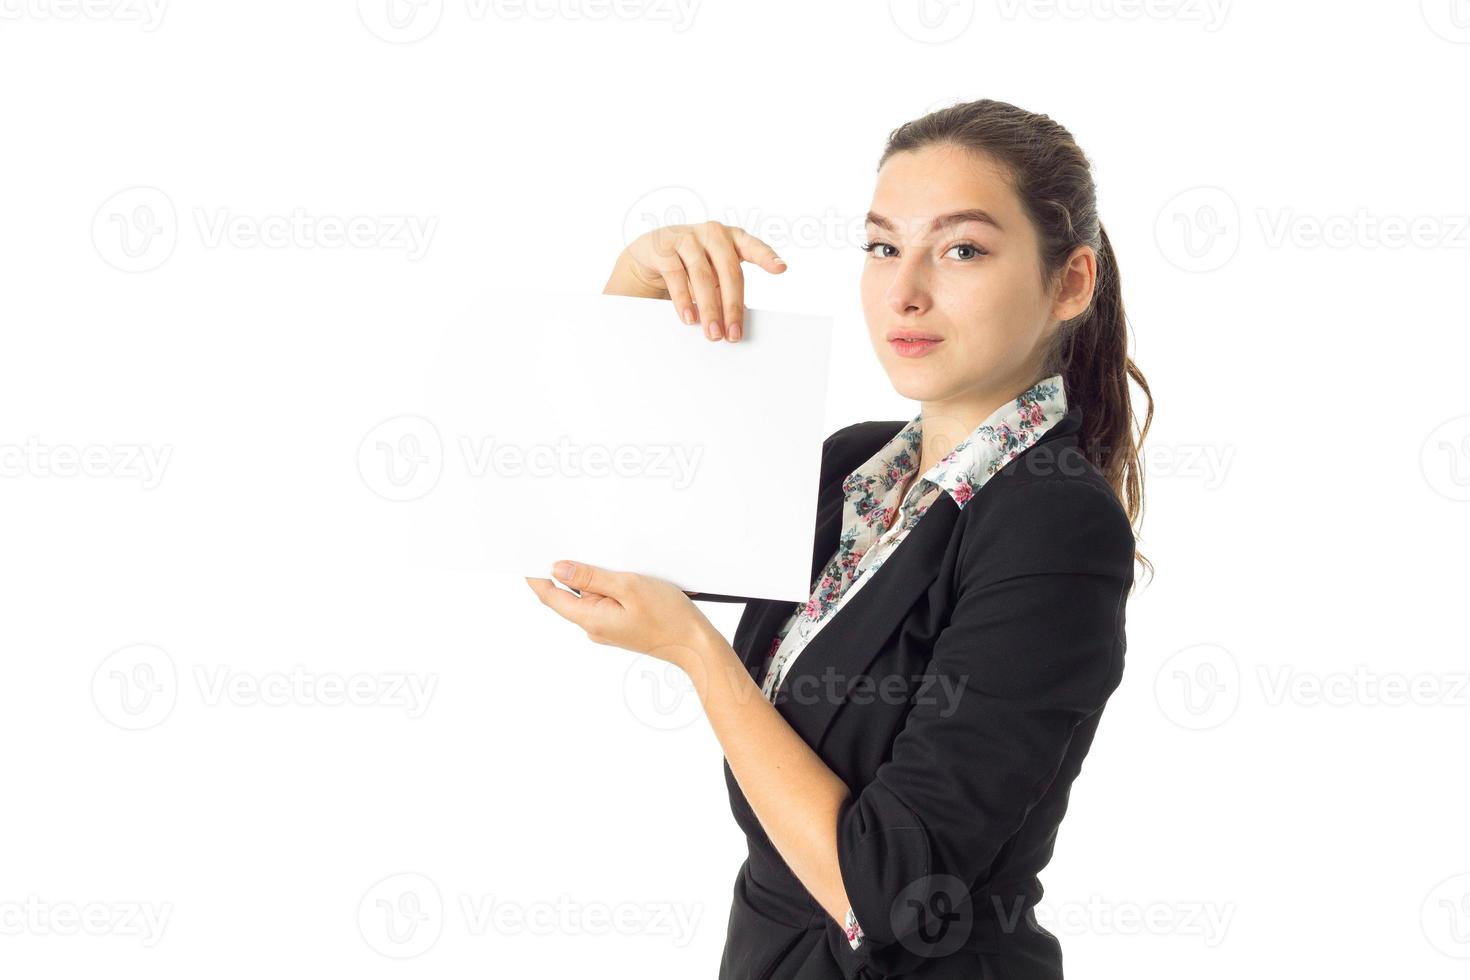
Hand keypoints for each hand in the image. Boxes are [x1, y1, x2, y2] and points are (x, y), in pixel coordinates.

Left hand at [524, 560, 714, 667]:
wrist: (694, 644)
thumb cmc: (668, 617)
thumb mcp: (628, 587)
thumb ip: (591, 578)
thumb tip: (558, 569)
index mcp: (590, 619)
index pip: (550, 596)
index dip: (536, 576)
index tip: (529, 556)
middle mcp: (593, 626)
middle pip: (568, 595)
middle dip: (569, 571)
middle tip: (574, 545)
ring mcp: (606, 627)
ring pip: (589, 596)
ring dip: (594, 577)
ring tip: (614, 563)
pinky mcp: (619, 624)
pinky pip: (604, 601)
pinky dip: (608, 585)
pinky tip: (625, 577)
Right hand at [623, 221, 786, 341]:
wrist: (651, 251)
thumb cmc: (691, 263)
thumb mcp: (713, 271)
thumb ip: (727, 287)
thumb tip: (737, 323)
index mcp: (732, 238)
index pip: (753, 246)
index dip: (767, 257)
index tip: (782, 269)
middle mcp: (712, 233)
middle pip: (729, 271)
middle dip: (733, 306)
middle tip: (734, 335)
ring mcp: (687, 237)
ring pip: (703, 276)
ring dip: (709, 309)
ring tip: (713, 333)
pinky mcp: (663, 247)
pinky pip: (676, 276)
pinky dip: (683, 300)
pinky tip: (689, 318)